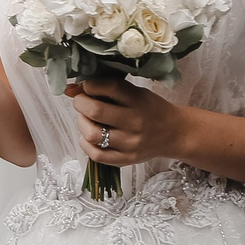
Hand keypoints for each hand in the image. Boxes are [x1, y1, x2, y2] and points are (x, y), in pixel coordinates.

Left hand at [67, 75, 182, 166]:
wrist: (174, 133)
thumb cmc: (151, 109)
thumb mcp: (135, 93)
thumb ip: (106, 89)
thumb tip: (70, 89)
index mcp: (138, 100)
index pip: (109, 87)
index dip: (90, 85)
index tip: (86, 86)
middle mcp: (135, 122)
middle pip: (96, 111)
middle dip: (80, 103)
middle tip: (81, 102)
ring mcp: (130, 143)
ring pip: (92, 134)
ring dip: (81, 123)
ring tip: (85, 119)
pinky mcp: (126, 159)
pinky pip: (96, 155)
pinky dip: (85, 144)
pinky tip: (89, 136)